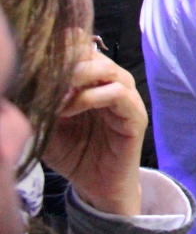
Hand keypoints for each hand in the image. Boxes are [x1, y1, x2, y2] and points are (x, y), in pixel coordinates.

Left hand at [42, 34, 146, 216]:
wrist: (96, 186)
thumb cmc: (73, 154)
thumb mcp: (47, 124)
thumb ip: (41, 102)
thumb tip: (23, 82)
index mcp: (94, 80)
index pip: (82, 47)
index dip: (61, 49)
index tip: (36, 65)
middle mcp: (113, 82)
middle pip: (93, 53)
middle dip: (66, 63)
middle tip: (44, 79)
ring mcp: (127, 97)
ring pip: (107, 69)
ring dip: (77, 78)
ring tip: (56, 97)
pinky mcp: (135, 115)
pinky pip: (117, 94)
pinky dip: (90, 98)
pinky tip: (69, 110)